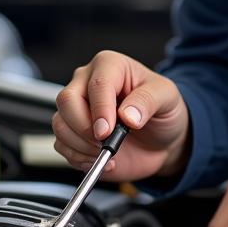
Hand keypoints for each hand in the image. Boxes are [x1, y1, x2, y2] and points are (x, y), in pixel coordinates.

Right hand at [52, 50, 190, 182]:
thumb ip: (148, 101)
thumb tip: (127, 115)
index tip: (108, 131)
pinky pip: (62, 145)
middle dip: (84, 127)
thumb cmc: (162, 110)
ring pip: (60, 124)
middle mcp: (87, 83)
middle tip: (105, 143)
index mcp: (109, 66)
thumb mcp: (167, 98)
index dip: (100, 109)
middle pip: (67, 100)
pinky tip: (102, 160)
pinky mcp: (73, 133)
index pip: (96, 84)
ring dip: (82, 146)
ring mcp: (76, 108)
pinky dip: (80, 158)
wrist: (161, 140)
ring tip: (109, 153)